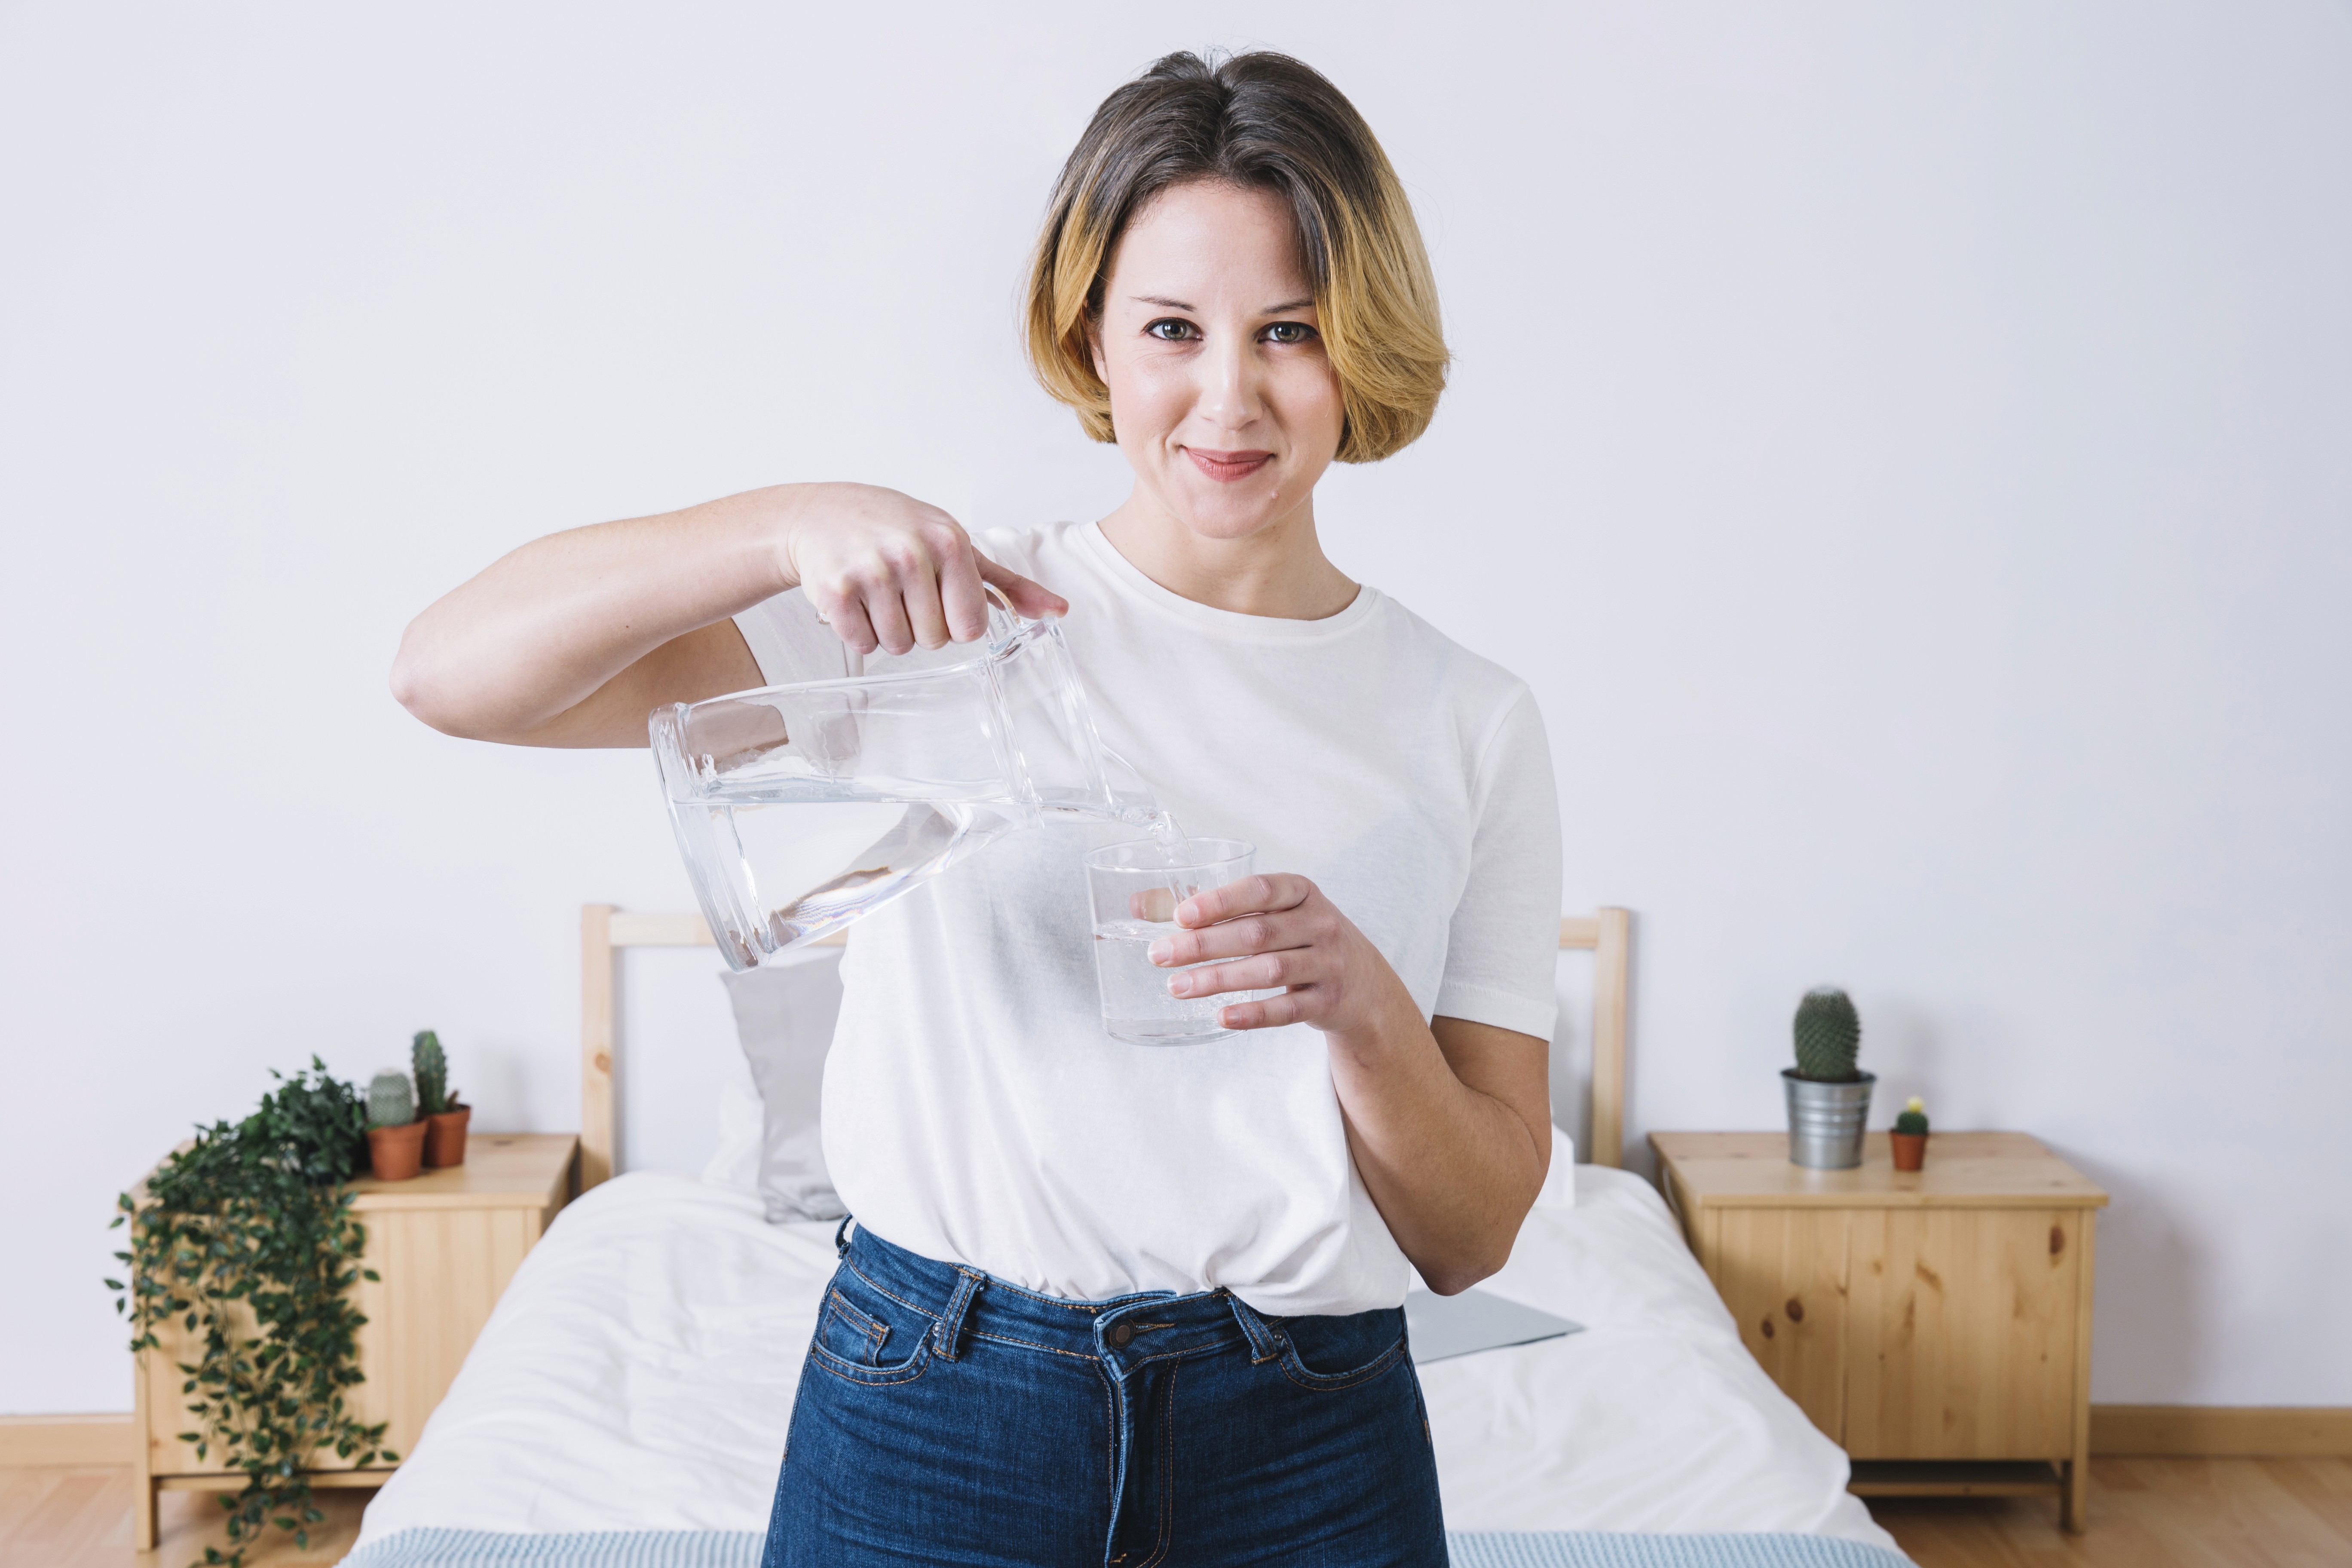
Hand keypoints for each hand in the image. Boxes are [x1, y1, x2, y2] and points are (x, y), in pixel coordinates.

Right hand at [780, 483, 1065, 655]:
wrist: (821, 514)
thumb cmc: (896, 528)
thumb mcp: (955, 544)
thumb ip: (1007, 584)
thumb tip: (1059, 611)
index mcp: (949, 542)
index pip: (970, 626)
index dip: (953, 621)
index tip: (937, 595)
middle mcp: (911, 553)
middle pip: (934, 640)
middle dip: (920, 626)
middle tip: (902, 591)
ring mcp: (871, 571)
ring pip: (898, 645)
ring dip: (889, 631)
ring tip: (878, 593)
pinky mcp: (835, 590)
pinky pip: (863, 644)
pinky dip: (859, 631)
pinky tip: (855, 599)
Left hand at [1147, 873, 1414, 1037]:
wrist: (1364, 984)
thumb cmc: (1299, 937)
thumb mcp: (1268, 914)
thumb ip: (1208, 908)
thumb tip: (1139, 905)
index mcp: (1301, 891)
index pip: (1261, 889)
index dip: (1220, 901)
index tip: (1180, 915)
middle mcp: (1320, 923)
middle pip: (1257, 933)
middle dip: (1204, 945)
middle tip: (1160, 955)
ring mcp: (1328, 963)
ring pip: (1269, 971)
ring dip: (1219, 979)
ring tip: (1176, 987)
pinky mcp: (1328, 1001)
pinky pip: (1288, 1009)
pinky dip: (1253, 1014)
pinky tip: (1221, 1017)